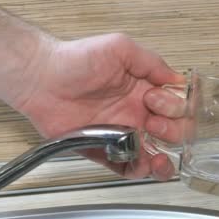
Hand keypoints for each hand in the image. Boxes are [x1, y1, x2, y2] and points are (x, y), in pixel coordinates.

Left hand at [11, 33, 185, 179]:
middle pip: (171, 132)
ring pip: (154, 155)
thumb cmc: (75, 59)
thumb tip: (177, 79)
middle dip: (171, 132)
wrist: (42, 78)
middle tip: (153, 123)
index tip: (152, 98)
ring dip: (163, 160)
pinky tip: (142, 164)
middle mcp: (134, 113)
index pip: (175, 106)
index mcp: (142, 90)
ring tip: (157, 156)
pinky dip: (139, 170)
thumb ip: (151, 62)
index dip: (173, 107)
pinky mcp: (103, 150)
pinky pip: (127, 167)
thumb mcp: (120, 48)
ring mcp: (120, 134)